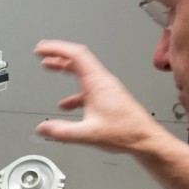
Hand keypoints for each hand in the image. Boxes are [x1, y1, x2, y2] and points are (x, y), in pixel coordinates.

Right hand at [35, 40, 163, 154]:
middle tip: (43, 51)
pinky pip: (87, 88)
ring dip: (65, 68)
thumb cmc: (126, 132)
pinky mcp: (108, 98)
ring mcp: (106, 89)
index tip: (42, 49)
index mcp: (98, 83)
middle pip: (78, 59)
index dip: (56, 48)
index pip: (75, 55)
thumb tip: (43, 129)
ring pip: (82, 71)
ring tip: (50, 67)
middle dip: (58, 54)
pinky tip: (66, 104)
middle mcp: (103, 82)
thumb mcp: (88, 134)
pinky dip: (73, 91)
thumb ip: (62, 132)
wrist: (146, 139)